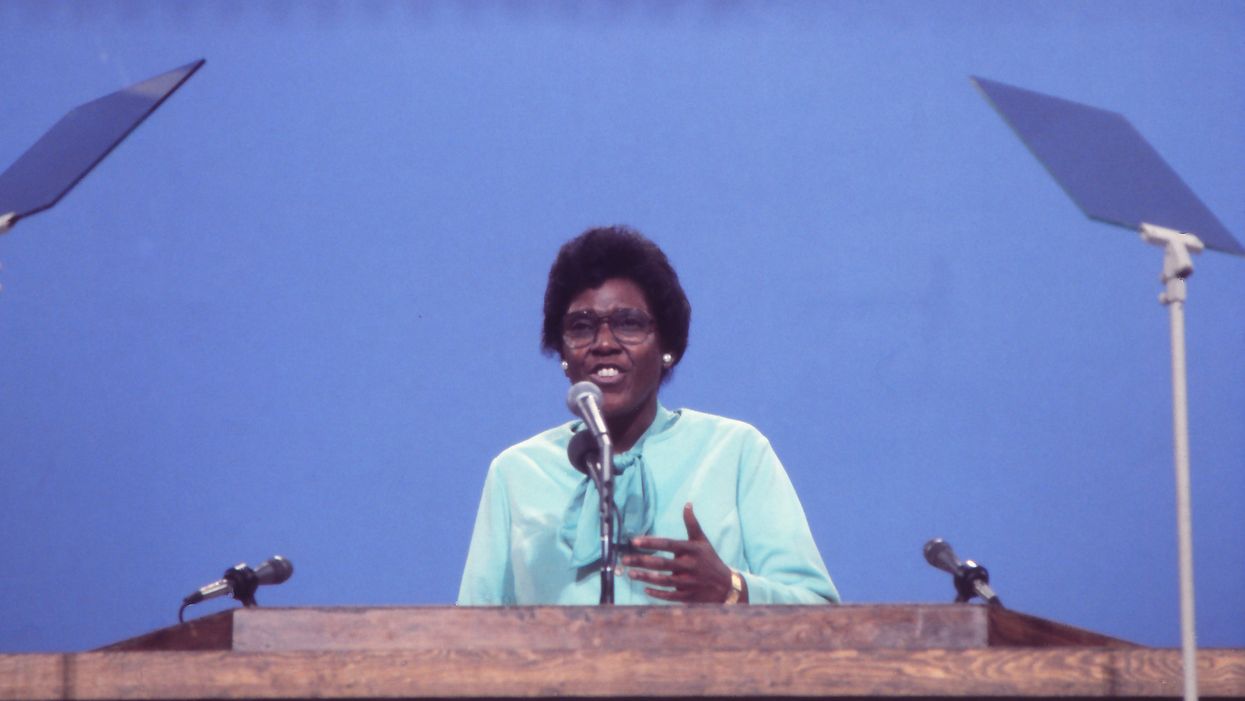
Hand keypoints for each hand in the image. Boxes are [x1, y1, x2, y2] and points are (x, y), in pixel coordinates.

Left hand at [621, 503, 745, 602]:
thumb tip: (687, 504)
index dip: (650, 543)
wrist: (725, 585)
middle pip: (661, 563)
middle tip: (624, 559)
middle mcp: (689, 565)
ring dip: (645, 577)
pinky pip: (670, 595)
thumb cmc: (710, 559)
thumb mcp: (702, 541)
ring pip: (662, 580)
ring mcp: (688, 582)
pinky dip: (657, 593)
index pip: (667, 544)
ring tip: (630, 574)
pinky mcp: (688, 596)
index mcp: (691, 550)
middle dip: (641, 561)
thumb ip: (692, 524)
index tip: (634, 541)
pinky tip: (645, 589)